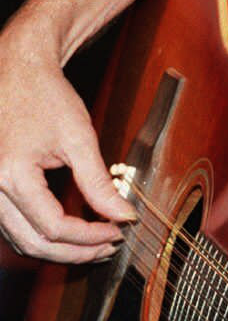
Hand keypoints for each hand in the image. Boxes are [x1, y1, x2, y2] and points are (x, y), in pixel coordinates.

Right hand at [0, 32, 134, 262]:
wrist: (17, 69)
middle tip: (109, 247)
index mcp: (11, 174)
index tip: (119, 231)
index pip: (53, 227)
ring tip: (95, 243)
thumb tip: (123, 215)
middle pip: (33, 243)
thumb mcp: (79, 138)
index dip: (90, 236)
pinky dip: (41, 234)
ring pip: (20, 240)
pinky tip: (71, 232)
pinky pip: (13, 226)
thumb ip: (99, 182)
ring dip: (58, 248)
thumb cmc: (44, 95)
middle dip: (75, 252)